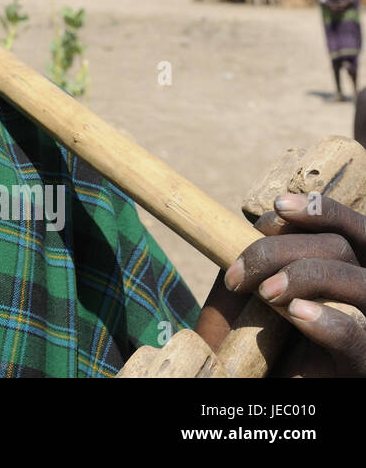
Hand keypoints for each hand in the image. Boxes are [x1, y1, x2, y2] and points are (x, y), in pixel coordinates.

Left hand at [222, 194, 365, 375]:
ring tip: (265, 294)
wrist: (248, 385)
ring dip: (306, 276)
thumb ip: (260, 258)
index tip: (278, 208)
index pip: (349, 229)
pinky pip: (356, 336)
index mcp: (342, 272)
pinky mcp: (360, 363)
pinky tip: (297, 313)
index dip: (320, 211)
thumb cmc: (248, 339)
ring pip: (359, 282)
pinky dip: (328, 321)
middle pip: (344, 247)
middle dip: (283, 249)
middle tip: (239, 275)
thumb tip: (271, 219)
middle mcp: (360, 294)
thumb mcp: (246, 291)